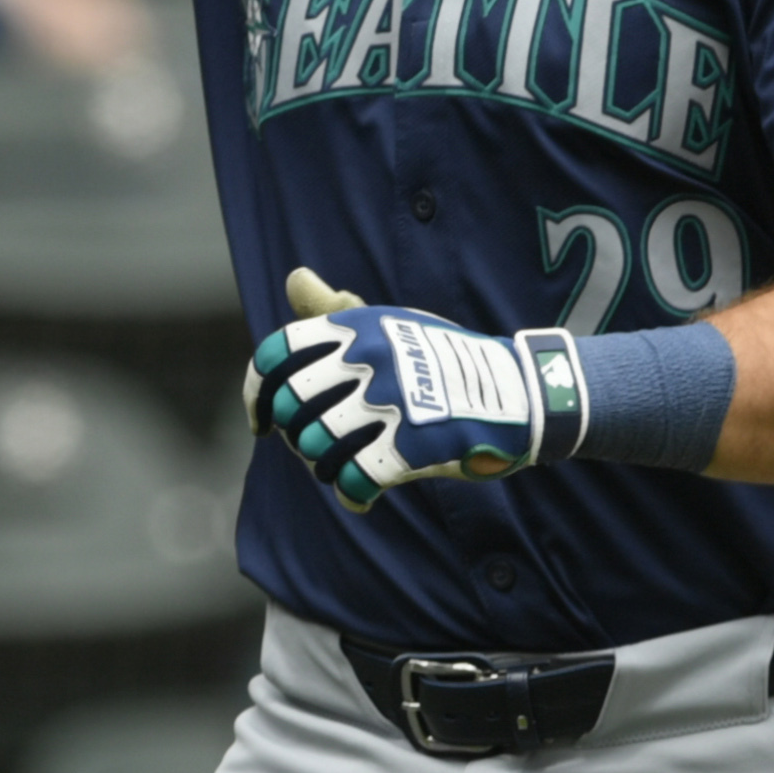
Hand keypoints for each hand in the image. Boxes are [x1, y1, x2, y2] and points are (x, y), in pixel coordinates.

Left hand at [244, 267, 558, 513]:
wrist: (517, 391)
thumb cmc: (443, 358)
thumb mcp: (391, 323)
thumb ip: (336, 310)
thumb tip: (294, 277)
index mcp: (356, 326)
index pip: (276, 354)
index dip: (256, 392)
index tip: (262, 421)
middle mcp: (367, 357)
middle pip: (289, 405)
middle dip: (294, 436)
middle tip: (315, 449)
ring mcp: (389, 400)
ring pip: (315, 444)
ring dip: (321, 466)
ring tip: (339, 469)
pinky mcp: (412, 445)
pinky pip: (353, 479)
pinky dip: (351, 494)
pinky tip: (360, 495)